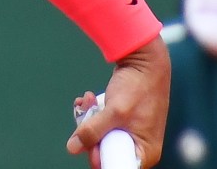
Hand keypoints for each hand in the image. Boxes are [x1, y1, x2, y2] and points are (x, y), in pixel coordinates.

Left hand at [67, 35, 169, 167]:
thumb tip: (72, 147)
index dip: (99, 156)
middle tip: (85, 116)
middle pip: (105, 150)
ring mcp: (129, 129)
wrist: (144, 58)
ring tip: (88, 101)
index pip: (116, 165)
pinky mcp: (121, 116)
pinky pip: (102, 120)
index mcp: (144, 151)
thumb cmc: (138, 87)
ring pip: (100, 133)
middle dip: (90, 133)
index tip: (88, 143)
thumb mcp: (115, 112)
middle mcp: (138, 143)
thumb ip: (94, 131)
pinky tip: (89, 98)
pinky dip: (93, 110)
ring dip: (89, 117)